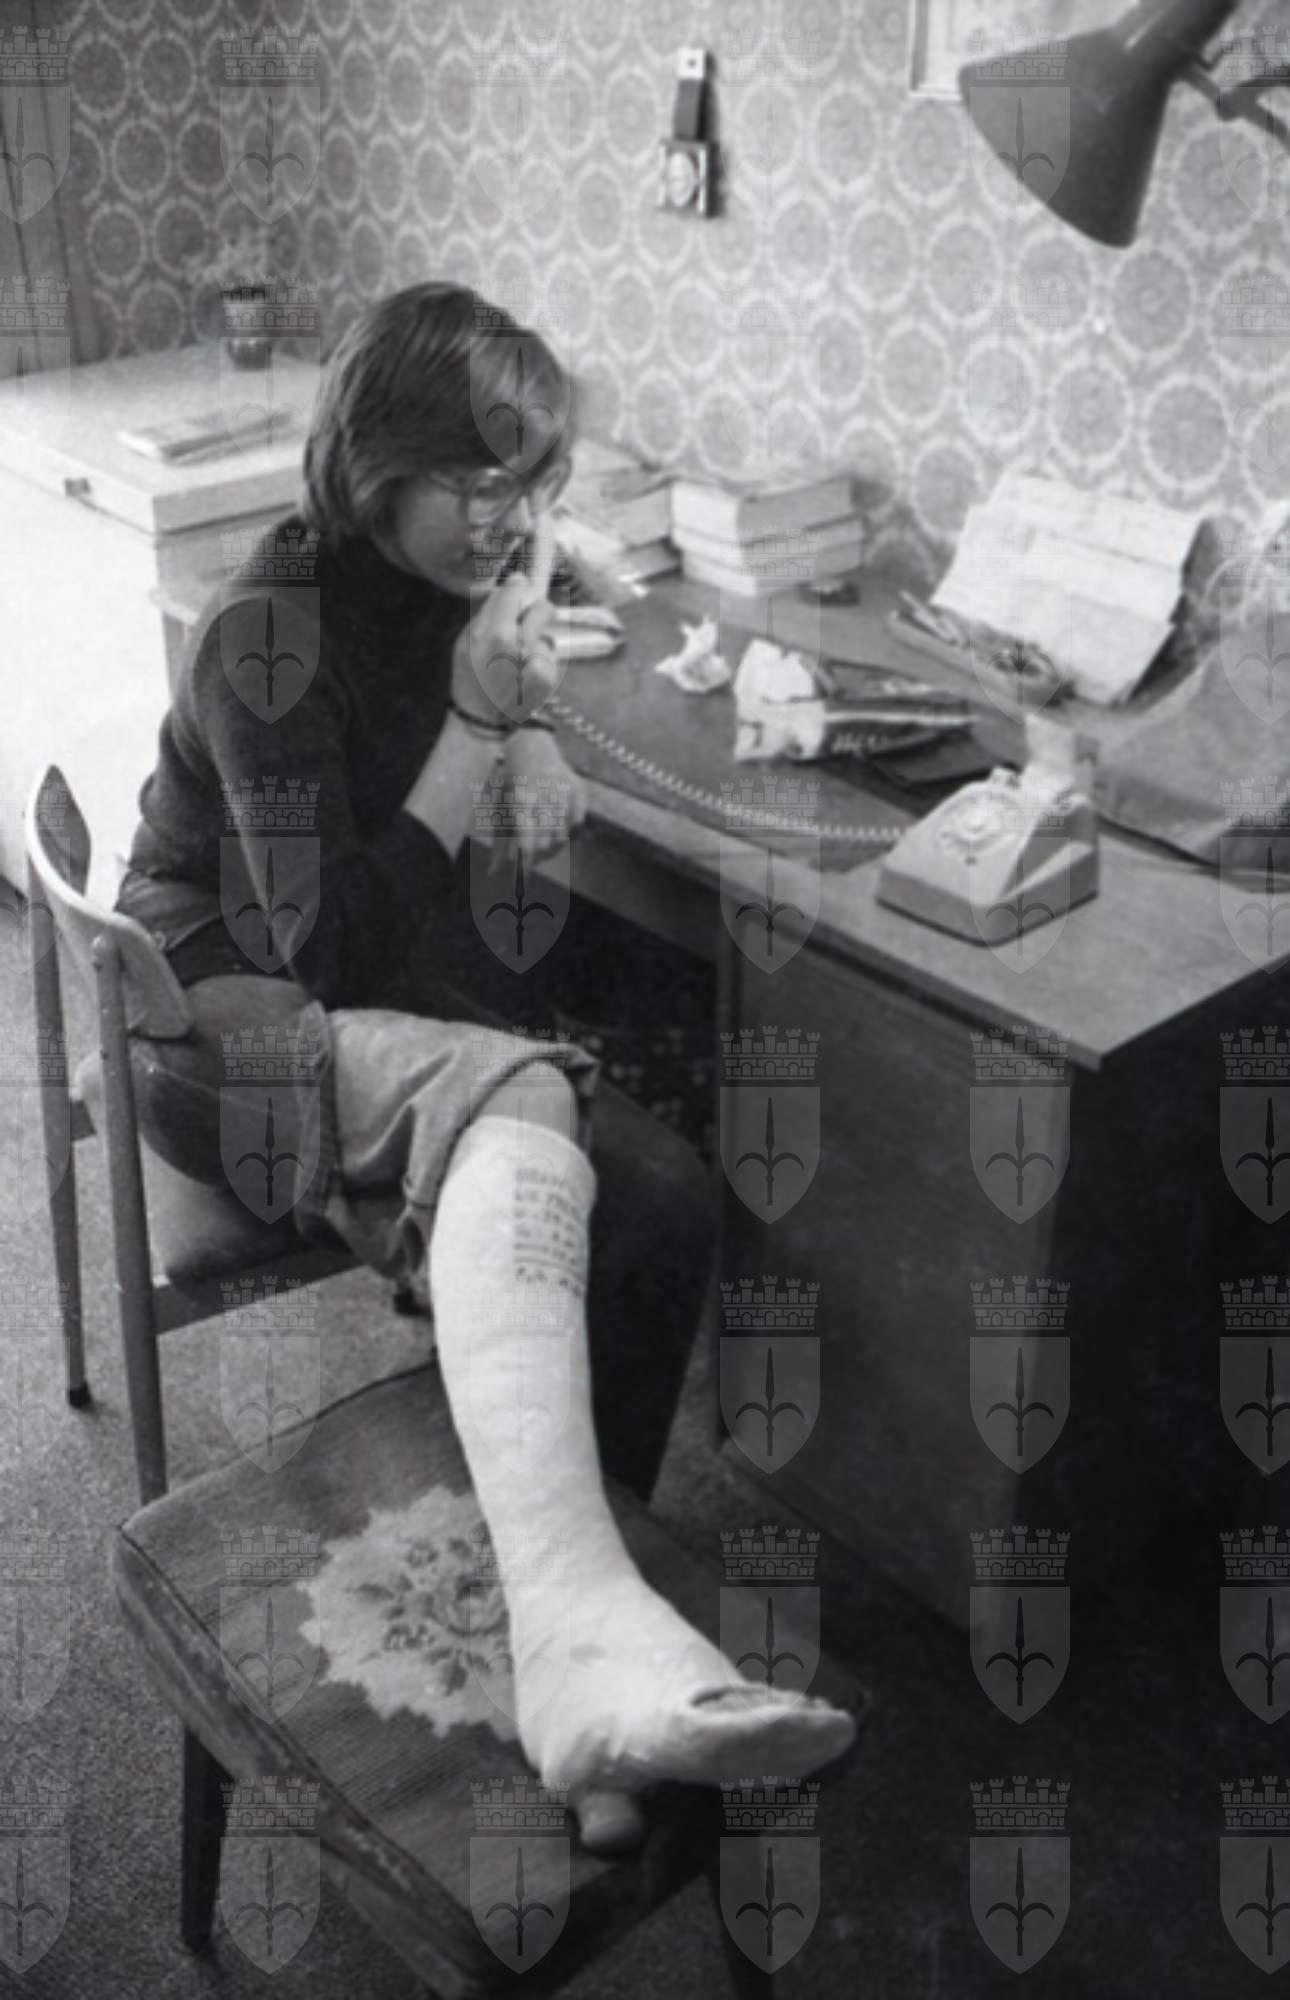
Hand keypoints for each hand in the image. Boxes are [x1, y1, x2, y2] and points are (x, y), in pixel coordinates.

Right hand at [453, 515, 564, 727]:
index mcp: (494, 634)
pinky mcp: (551, 678)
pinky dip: (540, 659)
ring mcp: (537, 664)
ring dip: (537, 636)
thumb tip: (517, 578)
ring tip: (517, 658)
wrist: (481, 722)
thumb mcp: (464, 640)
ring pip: (548, 629)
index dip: (521, 578)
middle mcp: (518, 648)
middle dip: (530, 612)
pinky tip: (524, 675)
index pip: (517, 589)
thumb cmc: (468, 677)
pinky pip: (550, 651)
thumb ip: (488, 610)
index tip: (539, 533)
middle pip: (540, 605)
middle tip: (514, 631)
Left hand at [489, 728, 585, 868]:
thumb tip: (493, 873)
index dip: (524, 867)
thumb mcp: (500, 808)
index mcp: (522, 800)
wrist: (531, 744)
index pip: (527, 844)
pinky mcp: (579, 790)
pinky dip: (567, 824)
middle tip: (530, 843)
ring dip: (551, 838)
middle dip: (536, 849)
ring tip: (542, 822)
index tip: (521, 883)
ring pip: (562, 836)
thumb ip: (499, 842)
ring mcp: (566, 792)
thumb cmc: (510, 781)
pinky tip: (557, 810)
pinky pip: (576, 823)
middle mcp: (546, 796)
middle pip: (545, 844)